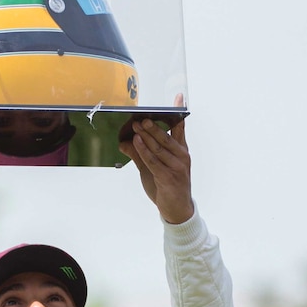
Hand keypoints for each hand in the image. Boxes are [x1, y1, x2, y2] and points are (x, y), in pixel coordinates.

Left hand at [119, 93, 192, 224]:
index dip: (179, 113)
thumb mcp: (152, 168)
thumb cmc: (167, 187)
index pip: (180, 128)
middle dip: (152, 126)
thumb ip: (140, 154)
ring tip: (136, 126)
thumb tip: (124, 142)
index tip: (179, 97)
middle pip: (166, 137)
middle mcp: (181, 157)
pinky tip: (135, 143)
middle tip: (141, 117)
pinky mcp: (169, 178)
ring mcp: (177, 168)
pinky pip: (154, 162)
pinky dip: (144, 151)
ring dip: (146, 137)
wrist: (177, 209)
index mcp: (181, 151)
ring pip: (159, 148)